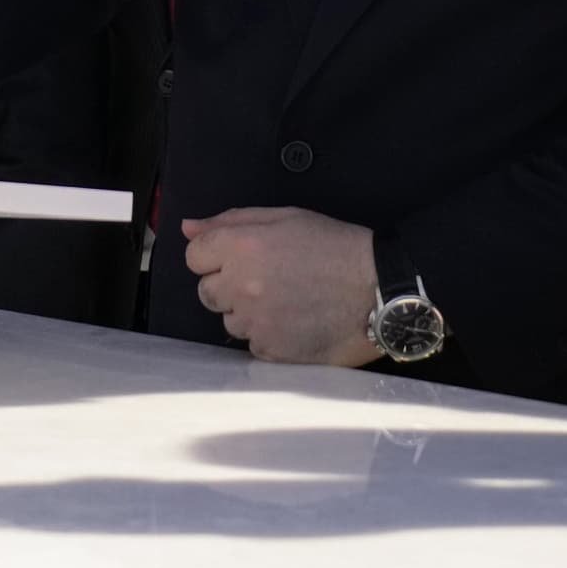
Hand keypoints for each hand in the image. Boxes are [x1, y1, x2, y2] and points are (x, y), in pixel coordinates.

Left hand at [181, 207, 380, 366]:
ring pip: (229, 321)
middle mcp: (240, 285)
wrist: (378, 289)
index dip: (215, 256)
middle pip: (206, 291)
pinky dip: (269, 336)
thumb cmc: (336, 247)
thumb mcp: (286, 217)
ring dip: (248, 313)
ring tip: (287, 301)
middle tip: (267, 280)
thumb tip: (188, 227)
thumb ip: (231, 220)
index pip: (193, 256)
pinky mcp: (270, 350)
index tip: (238, 258)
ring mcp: (254, 322)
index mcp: (241, 245)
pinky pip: (252, 344)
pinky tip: (295, 322)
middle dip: (229, 285)